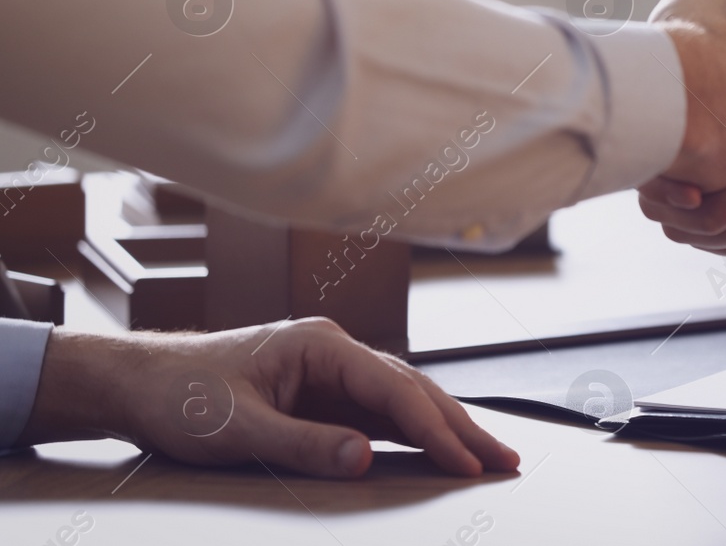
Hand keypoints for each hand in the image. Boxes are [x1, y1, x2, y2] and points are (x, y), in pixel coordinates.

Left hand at [17, 318, 519, 478]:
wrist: (135, 382)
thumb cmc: (178, 394)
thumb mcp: (236, 429)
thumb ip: (303, 443)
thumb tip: (366, 458)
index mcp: (320, 345)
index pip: (395, 389)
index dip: (435, 429)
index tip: (465, 462)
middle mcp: (334, 353)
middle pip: (414, 390)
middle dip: (462, 427)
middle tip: (506, 459)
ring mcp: (331, 374)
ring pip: (405, 401)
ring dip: (447, 429)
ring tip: (489, 457)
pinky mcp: (323, 396)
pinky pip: (382, 415)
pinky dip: (417, 434)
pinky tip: (442, 450)